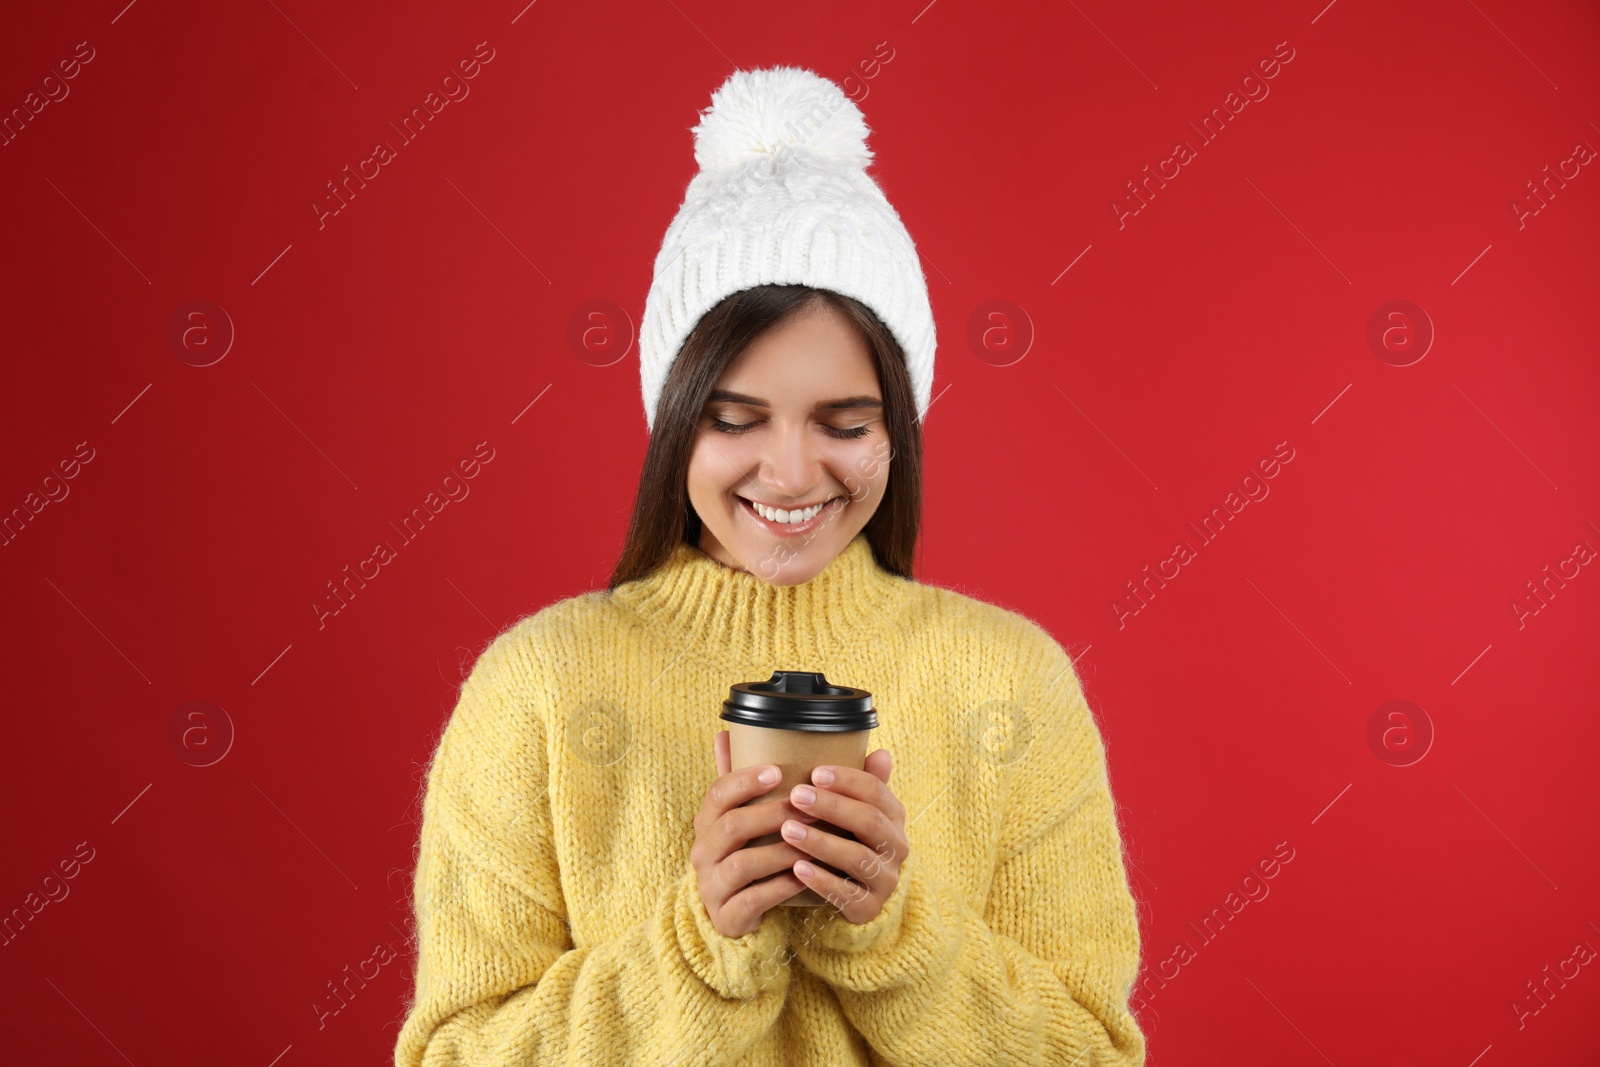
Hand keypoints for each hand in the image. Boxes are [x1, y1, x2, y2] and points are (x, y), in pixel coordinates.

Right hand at [690, 729, 818, 937]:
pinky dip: (779, 887)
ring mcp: (711, 886)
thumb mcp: (748, 817)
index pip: (718, 793)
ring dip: (780, 851)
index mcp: (707, 822)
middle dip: (771, 814)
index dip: (746, 780)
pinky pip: (752, 899)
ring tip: (811, 842)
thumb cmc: (750, 854)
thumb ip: (745, 781)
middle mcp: (702, 852)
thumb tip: (726, 731)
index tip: (779, 771)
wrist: (740, 912)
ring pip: (743, 863)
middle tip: (807, 807)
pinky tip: (803, 876)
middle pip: (731, 826)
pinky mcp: (726, 915)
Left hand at [781, 749, 908, 923]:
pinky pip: (847, 894)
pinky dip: (822, 880)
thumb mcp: (858, 810)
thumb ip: (865, 783)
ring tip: (787, 830)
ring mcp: (885, 879)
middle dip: (832, 806)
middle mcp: (896, 846)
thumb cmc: (851, 839)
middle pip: (869, 821)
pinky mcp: (870, 907)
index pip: (876, 791)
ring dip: (821, 842)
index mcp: (894, 817)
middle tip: (796, 795)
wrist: (860, 894)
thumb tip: (881, 752)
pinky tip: (796, 868)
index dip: (847, 780)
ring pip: (856, 857)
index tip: (814, 772)